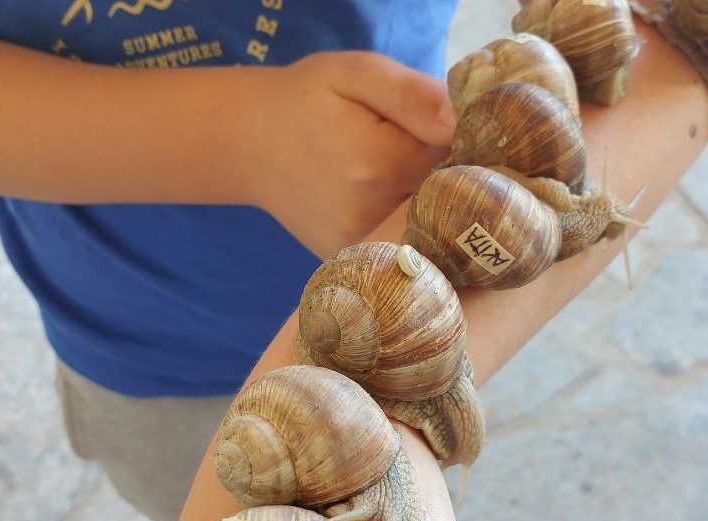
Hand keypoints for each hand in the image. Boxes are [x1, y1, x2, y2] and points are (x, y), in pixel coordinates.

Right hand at [251, 52, 456, 257]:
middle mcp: (372, 215)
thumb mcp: (357, 75)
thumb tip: (459, 123)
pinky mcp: (350, 259)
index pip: (456, 157)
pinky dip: (396, 220)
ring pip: (422, 221)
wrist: (248, 143)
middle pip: (443, 196)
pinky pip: (396, 242)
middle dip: (436, 170)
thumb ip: (411, 94)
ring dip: (419, 198)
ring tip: (381, 169)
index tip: (423, 123)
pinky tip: (371, 196)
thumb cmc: (306, 99)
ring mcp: (359, 245)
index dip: (450, 138)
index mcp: (379, 164)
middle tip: (399, 146)